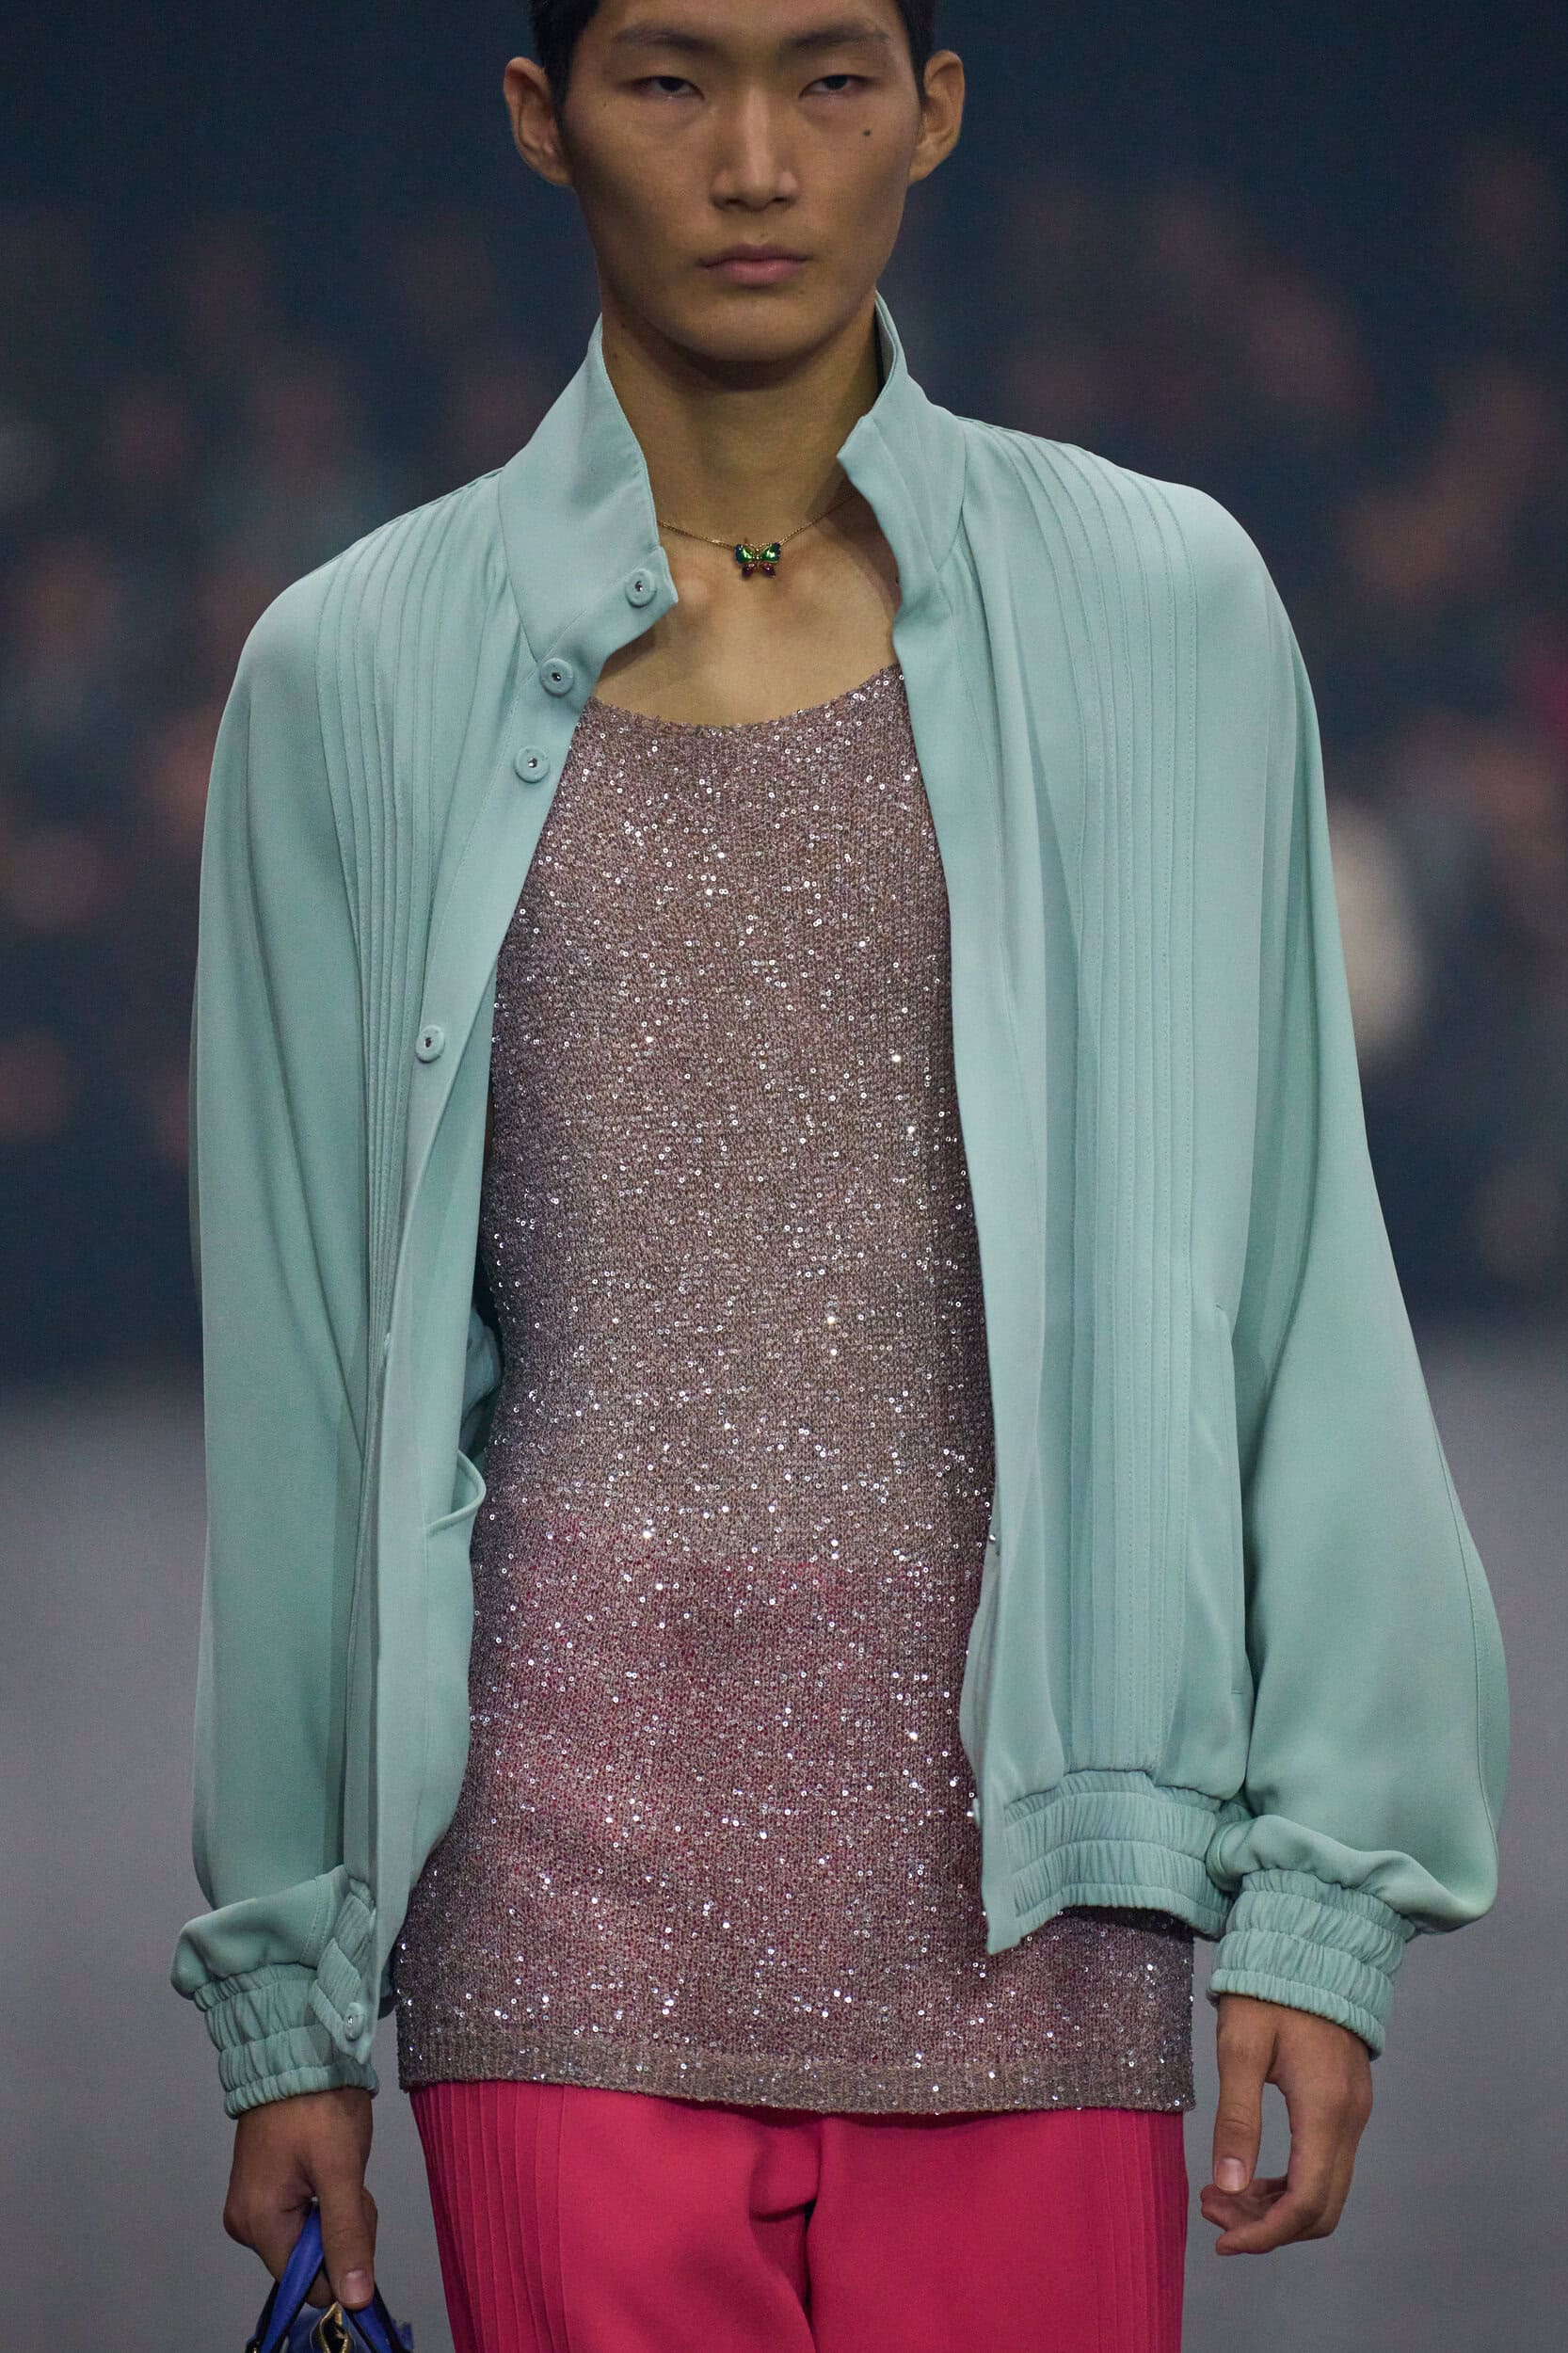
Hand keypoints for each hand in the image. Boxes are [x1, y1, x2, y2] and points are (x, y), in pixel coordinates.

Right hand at [223, 2085, 377, 2310]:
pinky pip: (302, 2213)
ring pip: (310, 2235)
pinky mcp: (263, 2186)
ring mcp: (252, 2203)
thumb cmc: (319, 2106)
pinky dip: (324, 2195)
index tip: (353, 2209)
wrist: (298, 2047)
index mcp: (259, 2227)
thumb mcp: (341, 2171)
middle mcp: (246, 2224)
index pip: (308, 2284)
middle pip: (309, 2260)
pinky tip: (326, 2163)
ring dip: (335, 2208)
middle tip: (348, 2179)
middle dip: (340, 2228)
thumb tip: (354, 2302)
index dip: (341, 2257)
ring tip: (337, 2163)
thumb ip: (348, 2236)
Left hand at [1201, 1993, 1372, 2253]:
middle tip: (1212, 2212)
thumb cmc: (1268, 1988)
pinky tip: (1250, 2171)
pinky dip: (1289, 2181)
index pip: (1305, 2204)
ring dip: (1275, 2205)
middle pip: (1320, 2209)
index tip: (1221, 2241)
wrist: (1311, 1942)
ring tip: (1220, 2193)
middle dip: (1266, 2225)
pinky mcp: (1347, 2102)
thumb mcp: (1239, 2047)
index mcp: (1324, 2110)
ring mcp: (1354, 2112)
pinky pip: (1325, 2164)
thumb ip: (1236, 2119)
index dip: (1264, 2235)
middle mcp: (1349, 2120)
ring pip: (1324, 2190)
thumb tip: (1229, 2187)